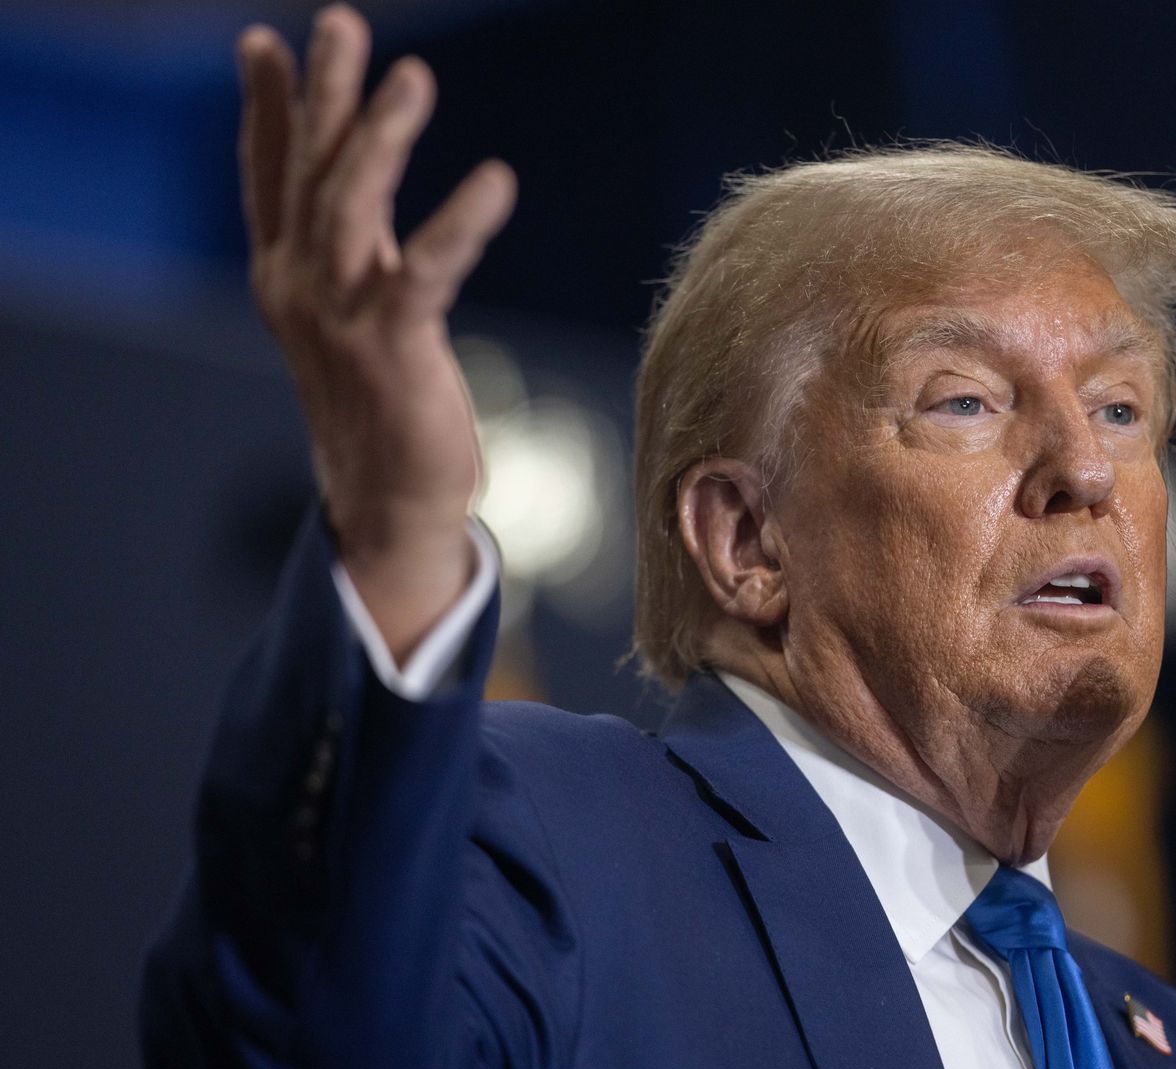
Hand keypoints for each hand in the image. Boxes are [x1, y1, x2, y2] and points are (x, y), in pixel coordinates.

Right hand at [236, 4, 514, 662]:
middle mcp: (300, 288)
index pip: (272, 174)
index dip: (270, 107)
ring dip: (378, 138)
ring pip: (350, 207)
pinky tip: (496, 181)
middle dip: (321, 94)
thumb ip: (346, 238)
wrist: (389, 501)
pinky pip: (427, 272)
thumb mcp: (351, 305)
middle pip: (309, 171)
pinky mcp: (394, 348)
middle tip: (340, 23)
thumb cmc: (380, 398)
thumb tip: (345, 177)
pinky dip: (460, 225)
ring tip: (413, 78)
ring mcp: (340, 318)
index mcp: (287, 275)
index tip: (267, 41)